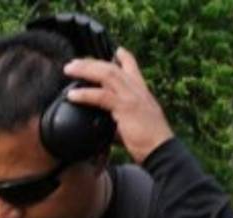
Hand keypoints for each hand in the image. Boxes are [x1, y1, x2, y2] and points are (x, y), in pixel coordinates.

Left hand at [63, 47, 173, 163]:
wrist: (163, 151)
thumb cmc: (151, 143)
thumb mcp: (135, 125)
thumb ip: (120, 120)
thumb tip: (104, 124)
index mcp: (142, 93)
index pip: (133, 67)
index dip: (123, 57)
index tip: (115, 51)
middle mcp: (137, 90)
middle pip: (112, 67)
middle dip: (91, 62)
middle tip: (74, 63)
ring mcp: (132, 97)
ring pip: (106, 74)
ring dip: (85, 70)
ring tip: (69, 70)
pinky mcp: (125, 107)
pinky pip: (101, 96)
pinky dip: (85, 94)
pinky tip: (72, 95)